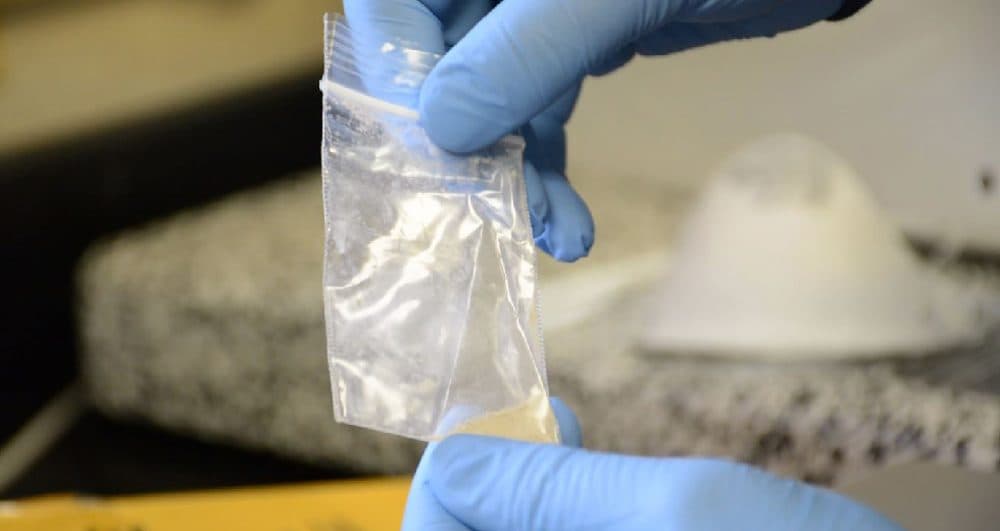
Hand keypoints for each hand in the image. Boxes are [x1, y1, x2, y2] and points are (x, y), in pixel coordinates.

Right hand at [344, 0, 845, 261]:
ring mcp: (536, 8)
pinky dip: (548, 166)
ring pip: (491, 95)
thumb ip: (527, 50)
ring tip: (550, 231)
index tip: (425, 141)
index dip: (394, 66)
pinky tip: (568, 221)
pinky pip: (538, 108)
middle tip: (488, 207)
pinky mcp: (578, 39)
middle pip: (435, 55)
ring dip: (513, 172)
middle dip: (462, 140)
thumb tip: (441, 129)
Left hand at [402, 397, 901, 530]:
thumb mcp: (676, 515)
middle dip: (496, 481)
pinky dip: (579, 510)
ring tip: (566, 432)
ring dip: (537, 490)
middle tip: (534, 421)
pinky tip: (606, 477)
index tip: (483, 423)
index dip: (447, 484)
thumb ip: (550, 489)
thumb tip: (454, 448)